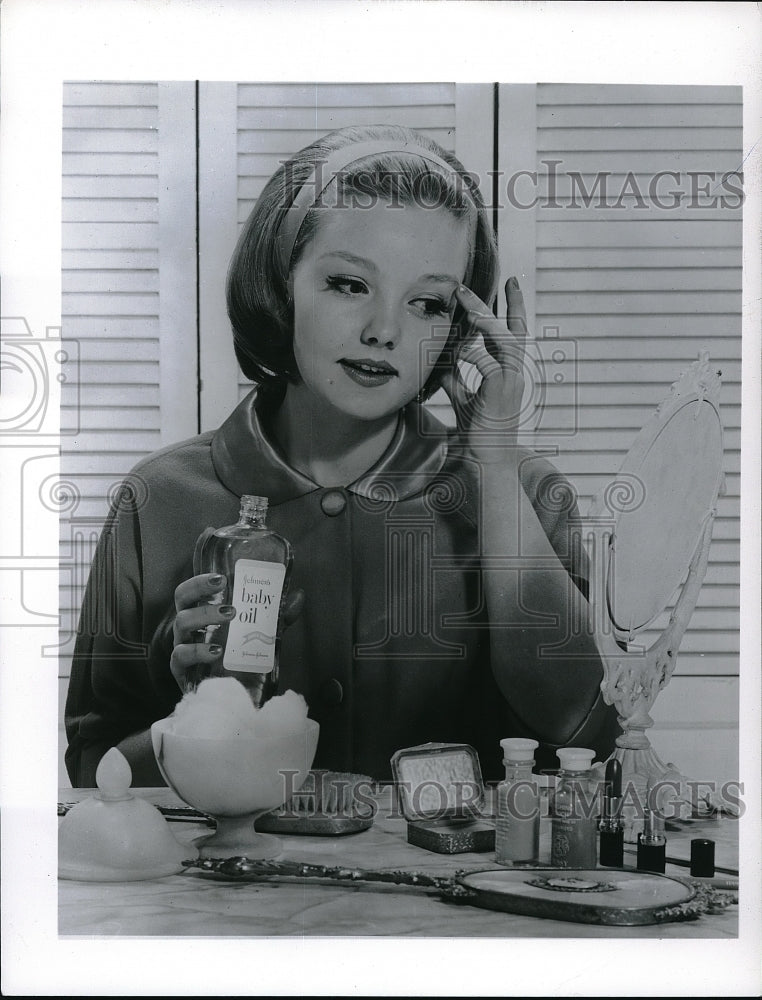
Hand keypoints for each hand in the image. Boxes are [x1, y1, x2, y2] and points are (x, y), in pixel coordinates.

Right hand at [170, 571, 304, 692]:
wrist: (228, 691)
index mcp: (200, 613)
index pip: (191, 591)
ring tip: (230, 616)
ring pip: (182, 626)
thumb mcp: (256, 632)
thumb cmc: (235, 654)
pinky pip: (181, 658)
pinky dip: (198, 652)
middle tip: (229, 598)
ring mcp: (182, 647)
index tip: (221, 578)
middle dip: (202, 595)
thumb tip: (298, 595)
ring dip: (205, 618)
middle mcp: (188, 628)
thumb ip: (275, 615)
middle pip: (183, 603)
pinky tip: (217, 651)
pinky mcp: (181, 672)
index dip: (200, 581)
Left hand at [440, 277, 527, 462]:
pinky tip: (457, 350)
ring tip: (467, 302)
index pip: (513, 333)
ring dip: (486, 319)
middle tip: (505, 278)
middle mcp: (516, 373)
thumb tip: (442, 364)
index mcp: (509, 372)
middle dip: (511, 302)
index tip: (509, 285)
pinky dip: (472, 354)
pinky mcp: (503, 390)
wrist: (486, 458)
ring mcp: (513, 380)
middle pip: (518, 330)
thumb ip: (456, 379)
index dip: (511, 309)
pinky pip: (488, 363)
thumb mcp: (463, 398)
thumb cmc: (478, 431)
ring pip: (506, 340)